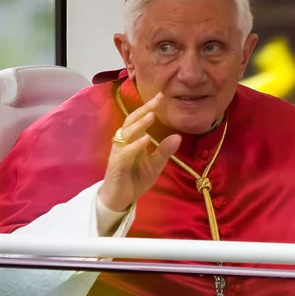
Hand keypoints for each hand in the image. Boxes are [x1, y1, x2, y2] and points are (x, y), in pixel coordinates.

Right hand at [98, 92, 181, 211]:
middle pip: (131, 121)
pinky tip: (146, 139)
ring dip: (139, 124)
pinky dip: (135, 145)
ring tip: (152, 116)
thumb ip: (164, 151)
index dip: (149, 108)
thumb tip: (178, 136)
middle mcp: (124, 143)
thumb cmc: (135, 179)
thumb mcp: (155, 165)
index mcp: (133, 140)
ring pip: (126, 134)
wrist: (120, 199)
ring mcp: (119, 153)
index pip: (140, 120)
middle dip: (143, 109)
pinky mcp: (116, 165)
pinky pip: (125, 152)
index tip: (161, 96)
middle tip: (157, 100)